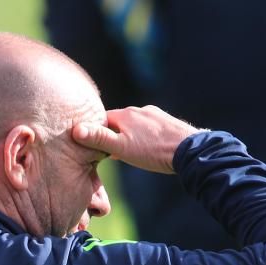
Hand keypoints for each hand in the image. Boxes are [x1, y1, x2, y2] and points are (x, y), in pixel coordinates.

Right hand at [72, 105, 202, 173]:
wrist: (189, 151)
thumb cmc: (153, 152)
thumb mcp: (121, 149)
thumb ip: (99, 139)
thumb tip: (76, 129)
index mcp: (124, 115)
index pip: (102, 120)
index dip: (96, 132)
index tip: (94, 146)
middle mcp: (139, 110)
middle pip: (119, 122)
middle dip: (114, 135)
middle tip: (113, 153)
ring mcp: (155, 114)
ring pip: (135, 125)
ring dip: (131, 136)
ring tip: (133, 152)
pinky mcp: (167, 121)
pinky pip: (150, 128)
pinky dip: (146, 136)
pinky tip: (150, 148)